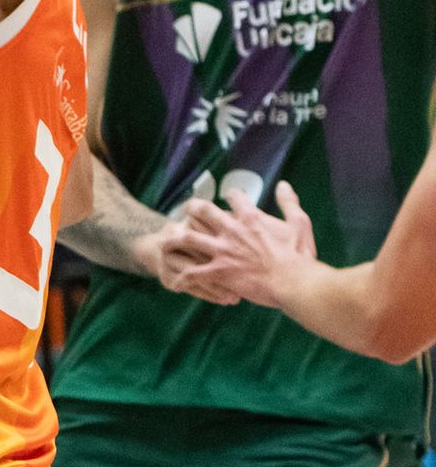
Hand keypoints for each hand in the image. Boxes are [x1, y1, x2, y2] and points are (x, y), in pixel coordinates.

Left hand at [158, 184, 314, 308]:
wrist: (294, 282)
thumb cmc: (299, 254)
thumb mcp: (299, 223)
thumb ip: (289, 202)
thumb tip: (283, 185)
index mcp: (250, 217)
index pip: (233, 196)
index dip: (229, 195)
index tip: (227, 197)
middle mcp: (232, 230)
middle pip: (203, 211)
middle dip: (192, 207)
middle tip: (187, 209)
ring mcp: (222, 251)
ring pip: (188, 239)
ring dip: (175, 237)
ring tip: (167, 238)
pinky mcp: (219, 272)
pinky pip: (192, 273)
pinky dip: (182, 278)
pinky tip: (174, 281)